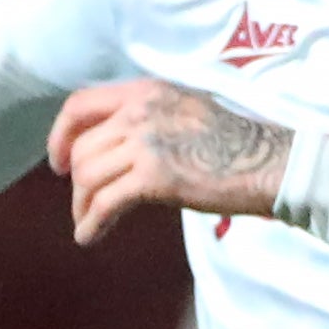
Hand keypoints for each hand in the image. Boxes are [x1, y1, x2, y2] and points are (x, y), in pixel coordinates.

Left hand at [49, 79, 292, 246]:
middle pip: (82, 148)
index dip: (60, 135)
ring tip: (89, 223)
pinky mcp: (155, 176)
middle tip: (84, 204)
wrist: (269, 163)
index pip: (81, 104)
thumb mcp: (185, 112)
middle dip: (76, 183)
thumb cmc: (235, 145)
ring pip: (87, 176)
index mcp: (146, 91)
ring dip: (82, 205)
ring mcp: (147, 141)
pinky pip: (105, 202)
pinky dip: (91, 223)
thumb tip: (111, 147)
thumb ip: (147, 119)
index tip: (59, 163)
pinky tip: (90, 237)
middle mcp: (141, 110)